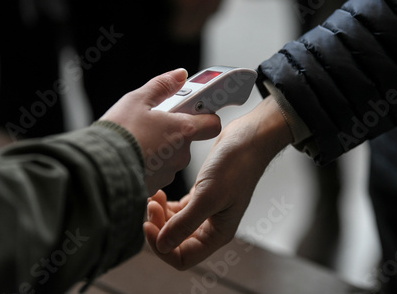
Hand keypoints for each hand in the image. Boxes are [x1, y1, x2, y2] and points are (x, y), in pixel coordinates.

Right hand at [100, 68, 220, 194]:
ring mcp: (169, 173)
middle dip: (173, 132)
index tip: (193, 109)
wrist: (99, 167)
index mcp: (183, 130)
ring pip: (170, 157)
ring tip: (138, 141)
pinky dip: (148, 165)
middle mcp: (181, 154)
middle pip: (186, 140)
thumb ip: (162, 86)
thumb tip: (180, 75)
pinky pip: (157, 172)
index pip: (212, 123)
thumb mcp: (137, 100)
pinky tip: (133, 157)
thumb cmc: (119, 133)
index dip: (205, 115)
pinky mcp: (155, 186)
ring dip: (160, 149)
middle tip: (152, 124)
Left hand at [144, 96, 292, 268]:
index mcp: (217, 234)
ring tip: (154, 196)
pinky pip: (177, 210)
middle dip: (159, 228)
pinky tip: (160, 193)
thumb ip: (185, 223)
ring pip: (174, 226)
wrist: (248, 138)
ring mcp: (206, 212)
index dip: (162, 247)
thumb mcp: (208, 195)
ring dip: (160, 215)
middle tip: (150, 205)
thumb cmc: (236, 165)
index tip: (148, 224)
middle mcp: (211, 227)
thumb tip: (162, 246)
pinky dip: (165, 205)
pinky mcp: (201, 196)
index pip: (183, 258)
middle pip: (176, 243)